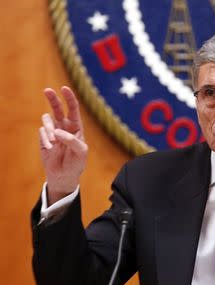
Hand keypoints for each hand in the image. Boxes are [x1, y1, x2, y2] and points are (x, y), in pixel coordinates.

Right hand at [39, 86, 87, 204]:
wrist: (64, 175)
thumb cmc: (76, 163)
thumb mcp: (80, 152)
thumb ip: (71, 140)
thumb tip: (57, 131)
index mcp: (76, 127)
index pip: (73, 109)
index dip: (69, 98)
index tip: (64, 88)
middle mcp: (64, 126)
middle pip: (57, 108)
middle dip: (53, 98)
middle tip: (47, 90)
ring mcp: (53, 131)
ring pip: (47, 119)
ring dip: (49, 128)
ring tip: (54, 142)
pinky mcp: (44, 138)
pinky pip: (42, 131)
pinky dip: (45, 139)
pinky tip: (50, 148)